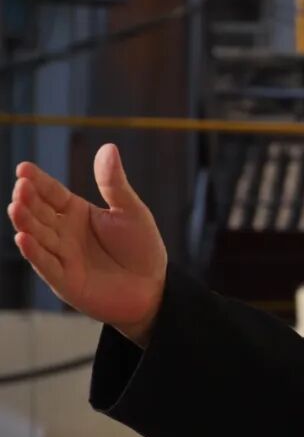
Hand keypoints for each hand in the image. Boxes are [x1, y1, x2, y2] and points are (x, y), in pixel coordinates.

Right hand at [7, 143, 167, 347]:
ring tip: (16, 206)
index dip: (38, 181)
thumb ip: (114, 184)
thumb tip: (108, 147)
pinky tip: (23, 237)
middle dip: (29, 200)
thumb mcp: (132, 211)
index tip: (24, 168)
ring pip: (38, 236)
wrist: (154, 289)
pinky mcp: (65, 280)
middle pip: (40, 212)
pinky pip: (46, 264)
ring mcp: (62, 256)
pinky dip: (34, 252)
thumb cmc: (142, 249)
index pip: (51, 193)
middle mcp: (63, 232)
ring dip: (26, 223)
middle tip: (21, 186)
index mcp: (76, 212)